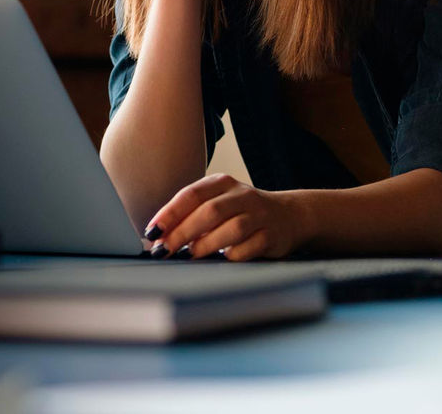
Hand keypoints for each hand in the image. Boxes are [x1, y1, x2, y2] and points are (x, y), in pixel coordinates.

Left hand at [144, 174, 314, 261]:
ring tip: (189, 255)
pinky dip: (232, 255)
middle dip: (182, 232)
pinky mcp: (271, 235)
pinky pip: (250, 247)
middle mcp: (241, 195)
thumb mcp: (218, 203)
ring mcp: (259, 215)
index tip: (152, 232)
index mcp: (222, 183)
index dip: (170, 214)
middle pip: (209, 211)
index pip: (191, 195)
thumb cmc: (242, 212)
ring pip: (230, 228)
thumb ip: (192, 215)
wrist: (289, 215)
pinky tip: (222, 259)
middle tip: (164, 249)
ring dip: (206, 244)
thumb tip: (159, 237)